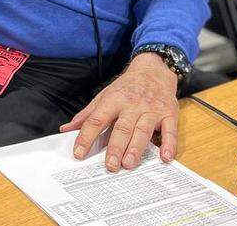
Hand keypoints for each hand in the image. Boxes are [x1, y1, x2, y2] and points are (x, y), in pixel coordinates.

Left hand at [60, 53, 179, 171]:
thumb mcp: (104, 96)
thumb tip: (66, 129)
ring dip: (136, 148)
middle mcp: (131, 105)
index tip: (78, 153)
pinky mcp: (169, 113)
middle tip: (110, 166)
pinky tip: (165, 157)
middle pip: (122, 128)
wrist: (153, 70)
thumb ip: (87, 115)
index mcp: (112, 101)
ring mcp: (151, 109)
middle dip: (115, 147)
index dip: (86, 137)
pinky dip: (169, 144)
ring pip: (143, 130)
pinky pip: (170, 130)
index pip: (96, 120)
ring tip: (129, 163)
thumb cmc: (126, 87)